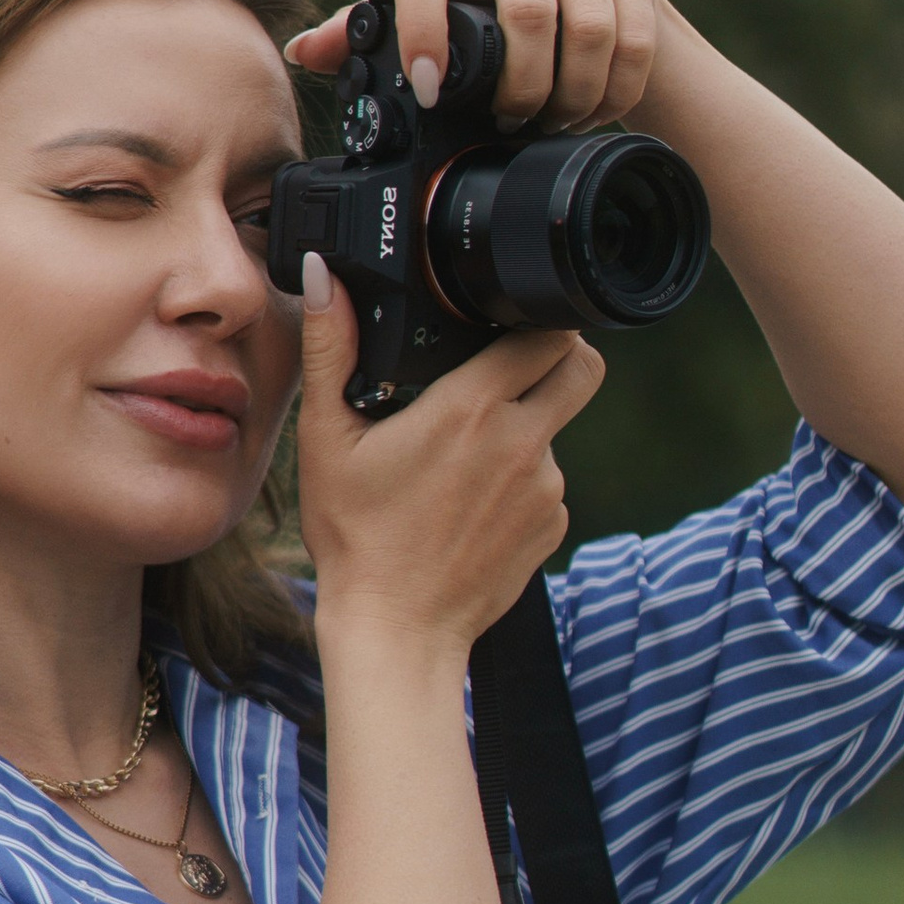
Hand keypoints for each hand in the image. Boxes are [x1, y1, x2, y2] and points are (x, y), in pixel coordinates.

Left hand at [288, 0, 660, 132]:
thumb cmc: (482, 17)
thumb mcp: (424, 26)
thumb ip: (365, 38)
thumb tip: (305, 52)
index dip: (422, 31)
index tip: (427, 92)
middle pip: (527, 14)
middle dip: (523, 89)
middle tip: (514, 124)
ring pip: (588, 31)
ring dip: (573, 95)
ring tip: (555, 123)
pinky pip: (632, 39)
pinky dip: (615, 90)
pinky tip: (594, 111)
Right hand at [294, 252, 602, 661]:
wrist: (397, 631)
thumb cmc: (356, 538)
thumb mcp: (327, 438)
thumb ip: (332, 347)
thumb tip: (322, 271)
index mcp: (471, 409)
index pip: (548, 332)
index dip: (534, 318)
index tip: (504, 324)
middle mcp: (523, 443)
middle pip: (581, 367)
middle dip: (554, 356)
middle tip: (507, 367)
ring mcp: (546, 488)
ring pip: (556, 427)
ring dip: (524, 426)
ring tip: (461, 456)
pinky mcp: (553, 525)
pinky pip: (549, 480)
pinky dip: (520, 478)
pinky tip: (471, 500)